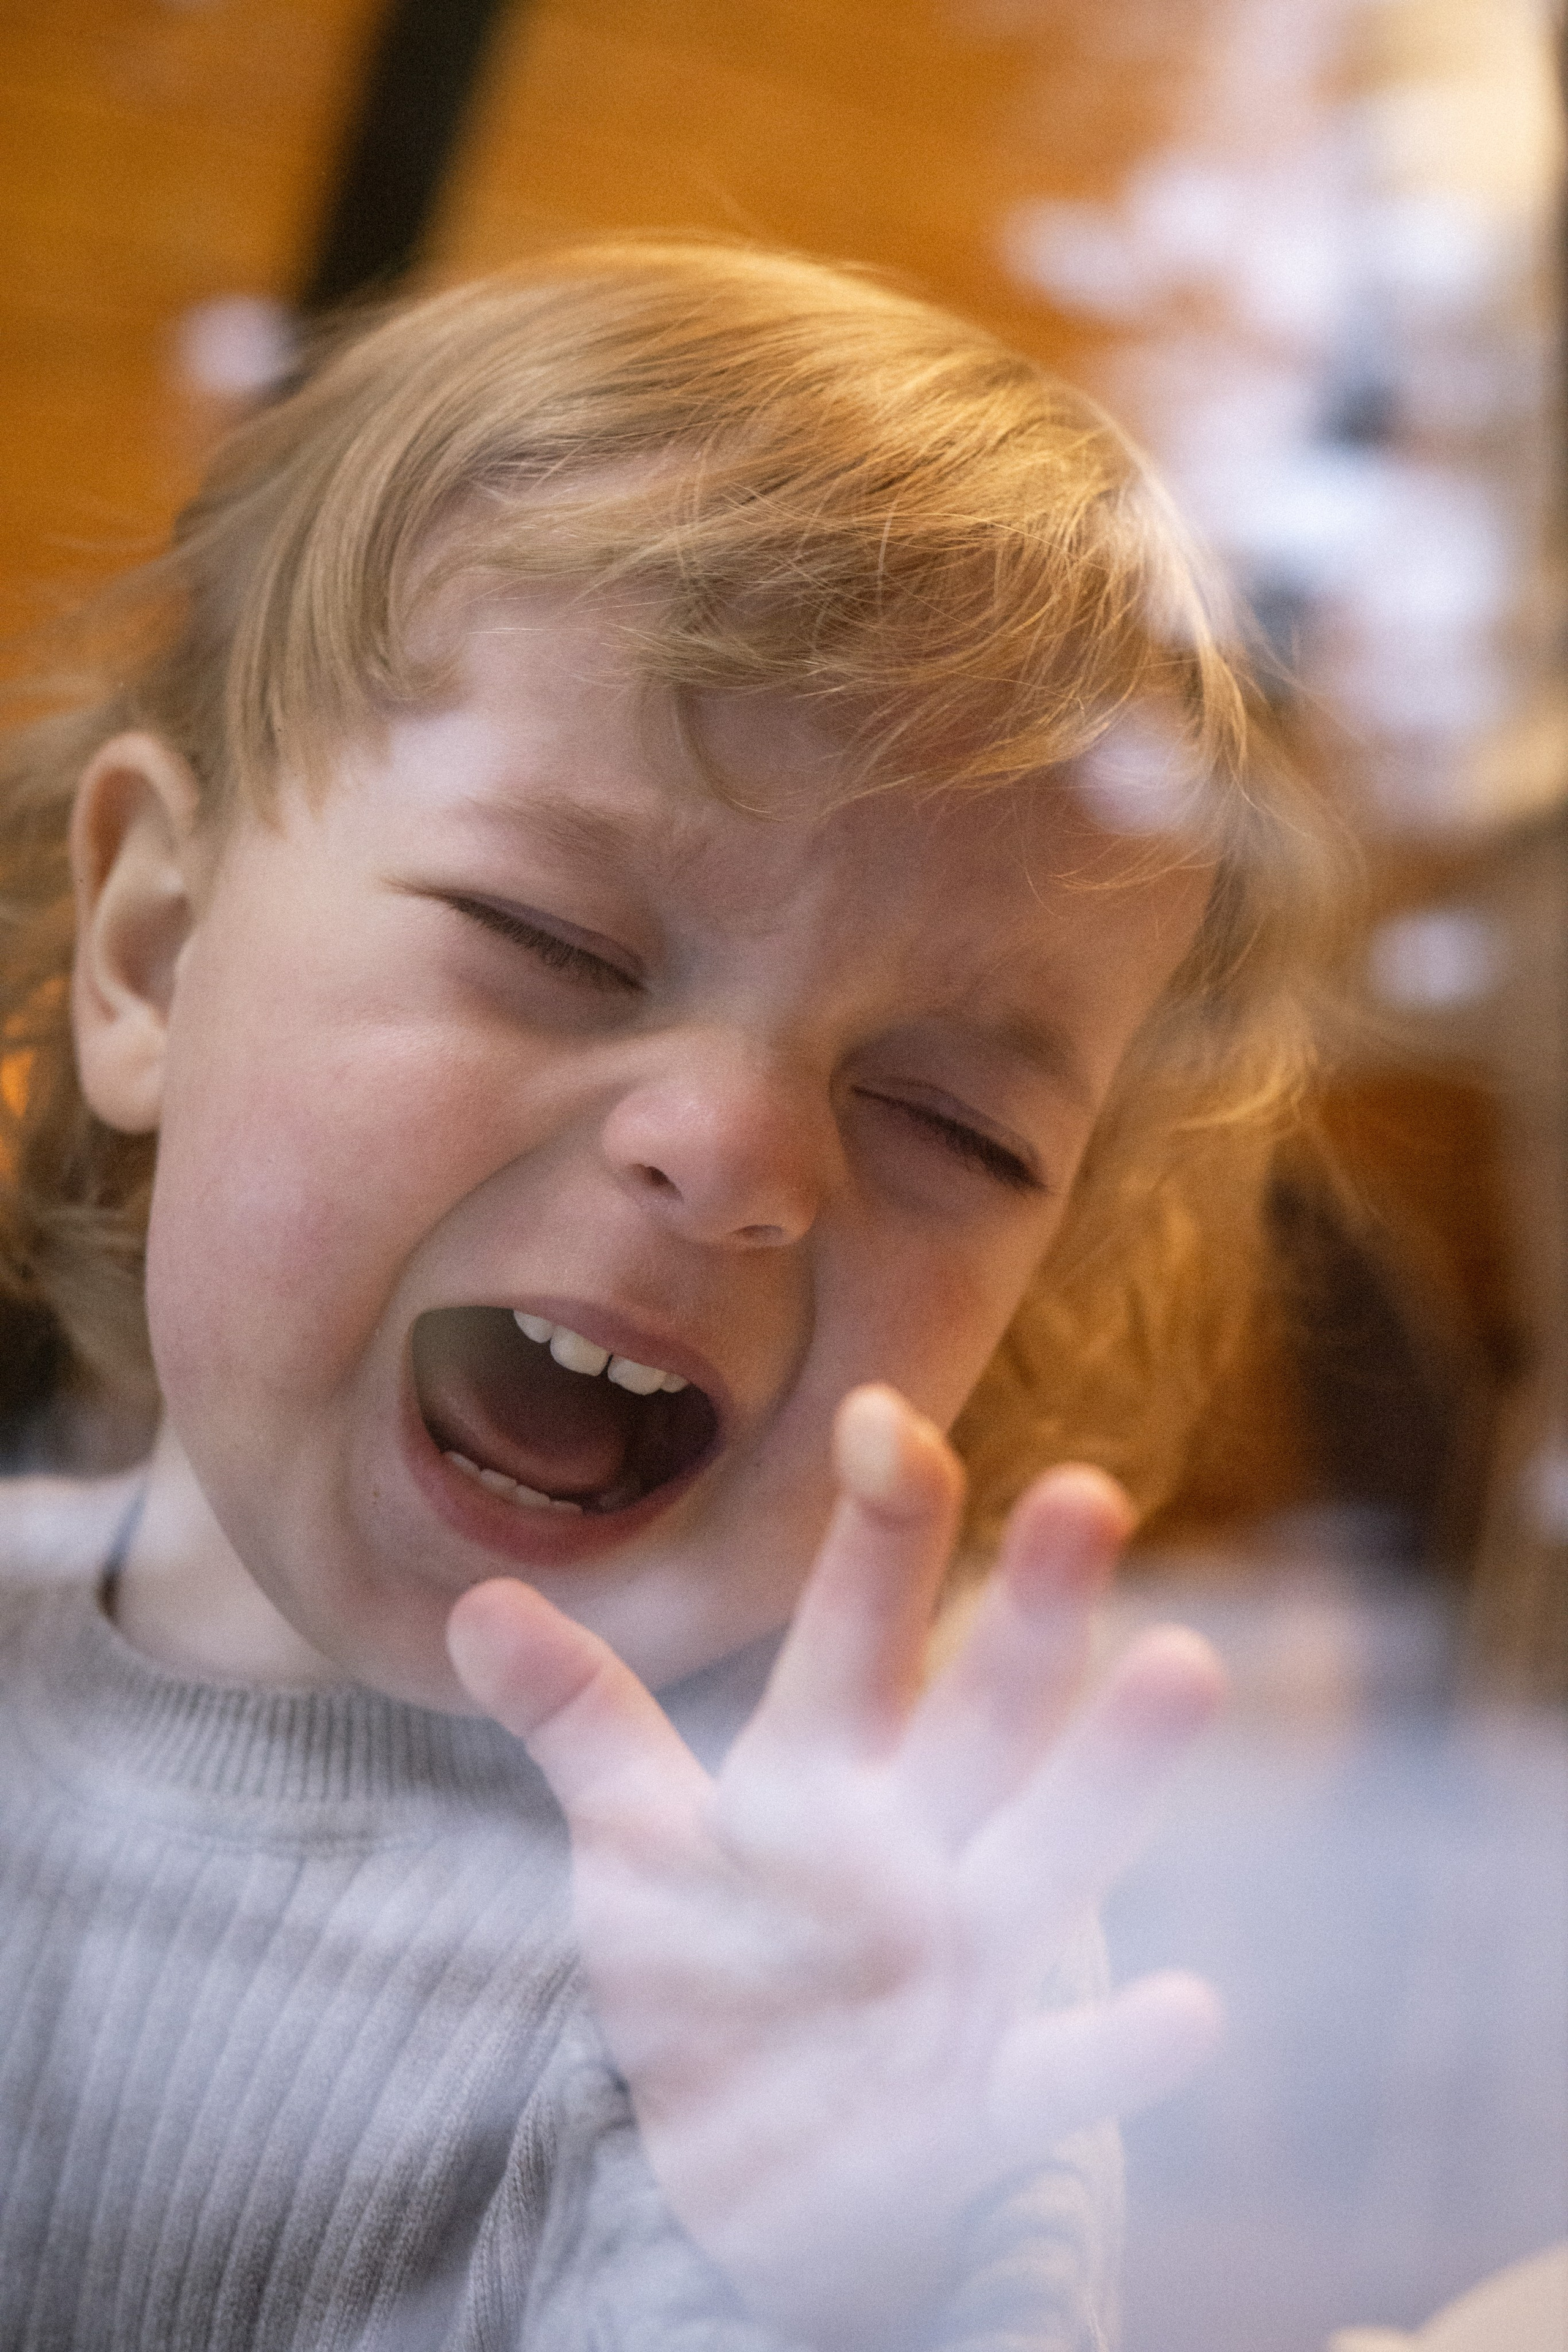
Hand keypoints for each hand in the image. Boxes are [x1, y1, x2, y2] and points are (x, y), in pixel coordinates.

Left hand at [447, 1386, 1223, 2350]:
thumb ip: (584, 1721)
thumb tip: (475, 1605)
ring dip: (1113, 1768)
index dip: (877, 1528)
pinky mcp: (985, 2099)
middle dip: (1030, 1609)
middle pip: (981, 1711)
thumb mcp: (641, 1844)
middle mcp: (921, 1841)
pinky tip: (1191, 2011)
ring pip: (1049, 1848)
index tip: (881, 1416)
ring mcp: (967, 1961)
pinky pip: (1059, 2071)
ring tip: (1185, 1664)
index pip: (856, 1629)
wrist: (748, 2173)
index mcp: (830, 1771)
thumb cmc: (713, 1972)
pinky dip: (1120, 2050)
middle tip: (1084, 1492)